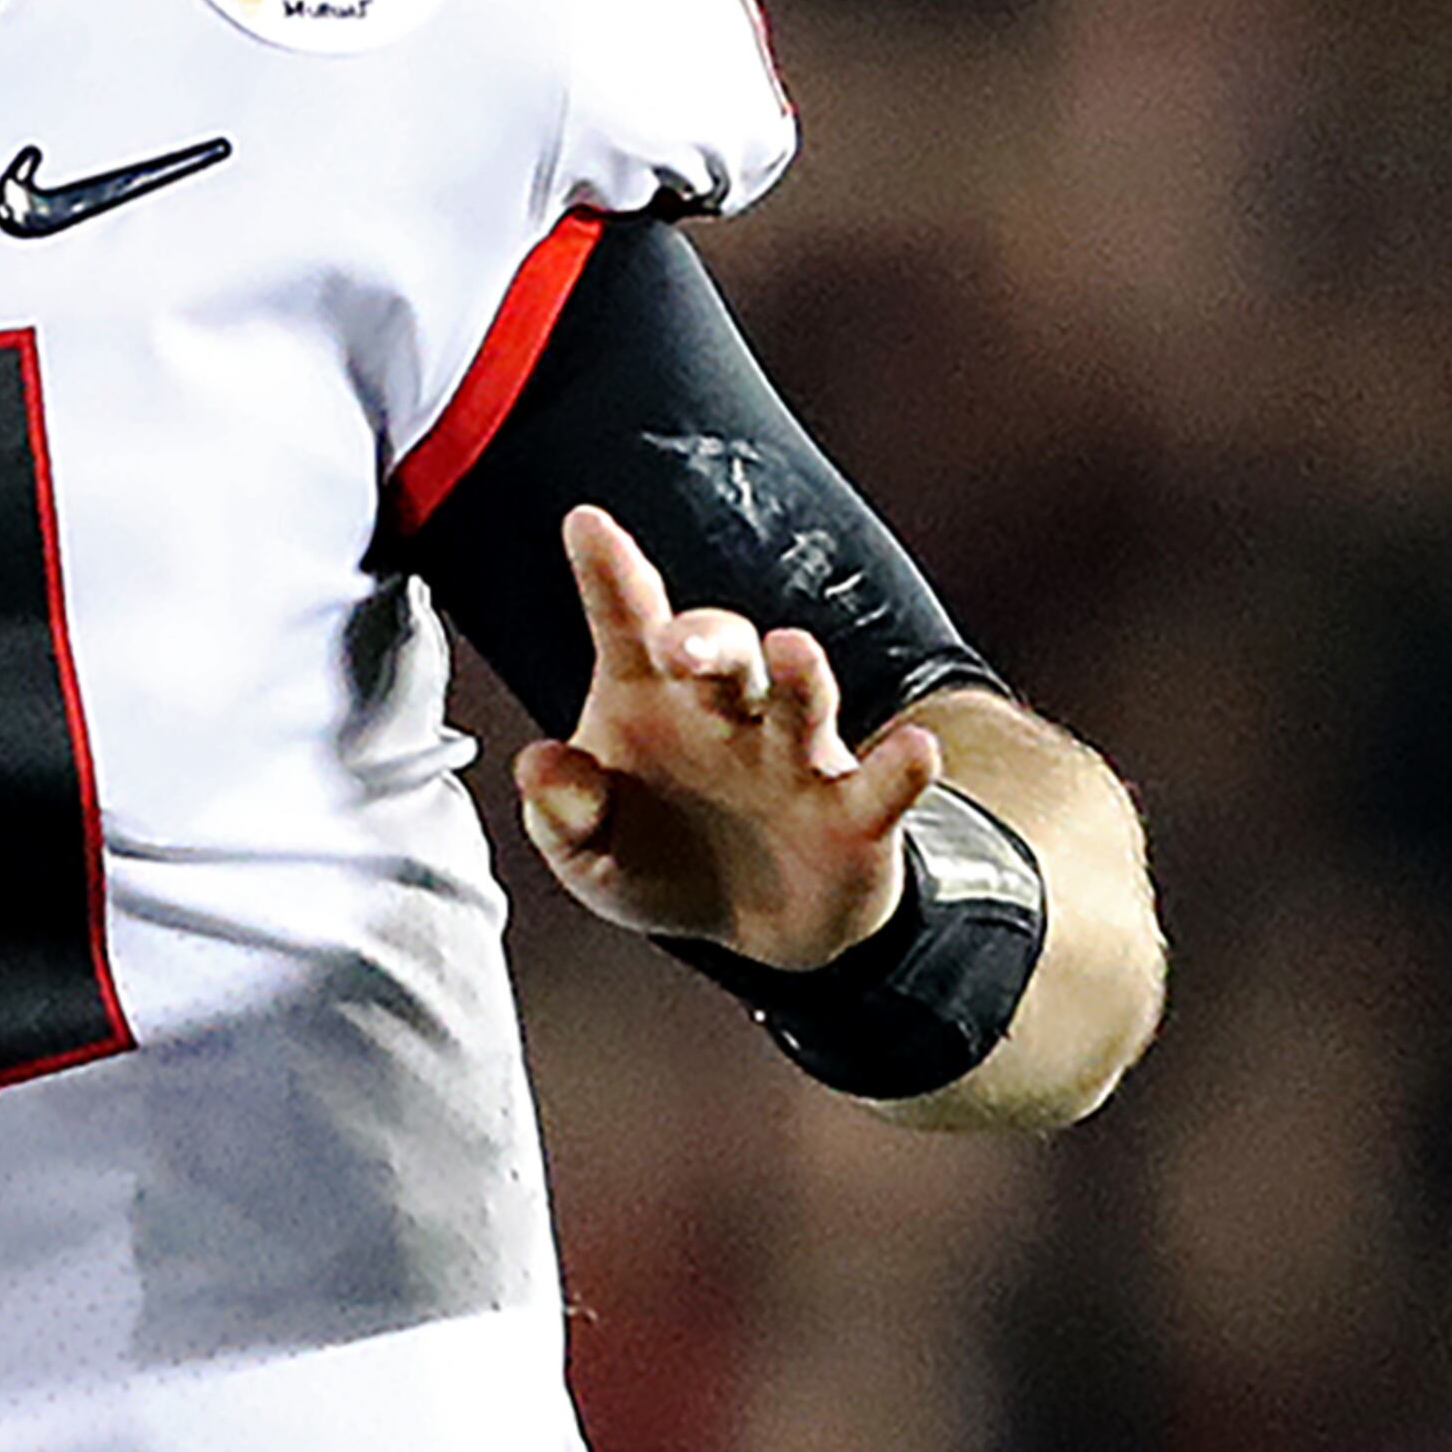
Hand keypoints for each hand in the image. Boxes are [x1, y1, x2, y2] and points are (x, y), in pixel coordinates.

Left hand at [513, 504, 940, 969]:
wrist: (753, 929)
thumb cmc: (658, 861)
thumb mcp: (588, 853)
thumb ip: (561, 811)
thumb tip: (538, 766)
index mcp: (648, 698)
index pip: (625, 622)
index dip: (607, 571)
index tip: (584, 522)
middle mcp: (726, 709)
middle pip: (721, 650)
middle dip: (705, 639)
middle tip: (677, 646)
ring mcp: (795, 755)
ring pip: (801, 697)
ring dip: (799, 674)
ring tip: (791, 650)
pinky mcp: (856, 813)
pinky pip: (883, 783)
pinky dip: (900, 766)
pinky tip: (913, 750)